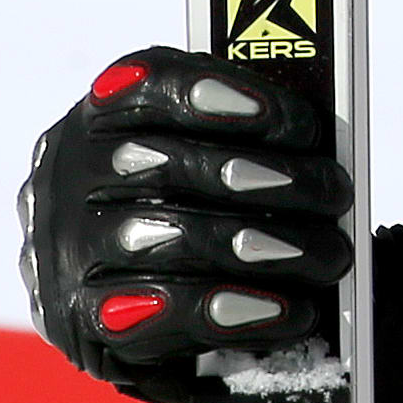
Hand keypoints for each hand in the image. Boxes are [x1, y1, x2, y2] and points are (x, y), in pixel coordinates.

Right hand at [19, 45, 354, 398]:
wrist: (119, 298)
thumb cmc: (180, 203)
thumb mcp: (200, 149)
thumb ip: (243, 136)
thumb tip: (318, 149)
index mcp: (102, 114)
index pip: (148, 83)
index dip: (222, 95)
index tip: (297, 121)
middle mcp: (71, 174)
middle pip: (168, 163)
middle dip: (267, 177)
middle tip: (334, 193)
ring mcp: (68, 249)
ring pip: (169, 237)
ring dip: (267, 249)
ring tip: (328, 256)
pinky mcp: (82, 320)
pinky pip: (165, 311)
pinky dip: (238, 310)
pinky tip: (289, 311)